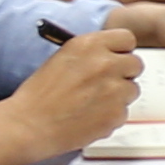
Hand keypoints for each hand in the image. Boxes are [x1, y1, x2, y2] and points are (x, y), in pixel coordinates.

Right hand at [0, 24, 143, 164]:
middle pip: (135, 64)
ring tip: (92, 103)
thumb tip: (112, 55)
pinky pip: (124, 112)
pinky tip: (90, 117)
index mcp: (89, 45)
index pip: (127, 39)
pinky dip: (111, 116)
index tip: (116, 58)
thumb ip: (91, 54)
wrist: (28, 125)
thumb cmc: (39, 95)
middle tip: (106, 83)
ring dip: (118, 96)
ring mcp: (113, 90)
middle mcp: (105, 64)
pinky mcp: (116, 114)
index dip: (121, 51)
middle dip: (123, 74)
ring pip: (132, 90)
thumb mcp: (63, 59)